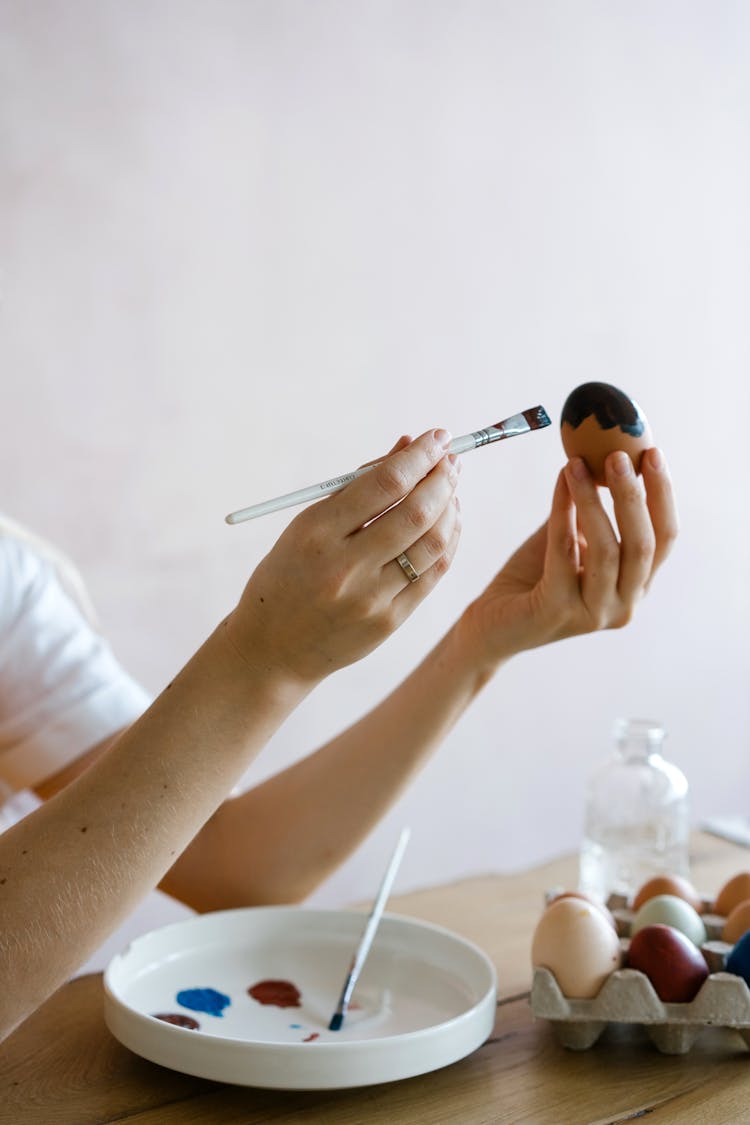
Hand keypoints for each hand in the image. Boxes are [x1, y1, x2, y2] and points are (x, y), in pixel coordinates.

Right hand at [226, 429, 461, 683]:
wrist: (273, 648)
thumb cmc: (289, 575)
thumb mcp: (306, 526)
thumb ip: (357, 487)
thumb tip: (406, 447)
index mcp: (316, 532)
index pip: (383, 483)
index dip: (419, 456)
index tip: (437, 437)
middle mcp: (344, 566)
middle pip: (415, 512)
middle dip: (442, 478)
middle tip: (451, 461)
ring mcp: (370, 598)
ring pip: (432, 543)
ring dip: (450, 508)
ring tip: (450, 490)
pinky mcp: (388, 622)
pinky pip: (432, 574)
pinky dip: (448, 541)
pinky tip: (448, 523)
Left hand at [457, 447, 677, 663]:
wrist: (491, 625)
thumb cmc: (533, 578)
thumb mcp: (570, 538)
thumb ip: (588, 509)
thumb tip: (597, 455)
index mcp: (636, 586)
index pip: (664, 539)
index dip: (663, 495)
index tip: (653, 454)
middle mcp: (624, 605)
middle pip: (644, 545)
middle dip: (634, 495)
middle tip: (619, 455)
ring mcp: (594, 613)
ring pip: (607, 550)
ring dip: (594, 500)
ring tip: (578, 464)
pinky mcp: (558, 612)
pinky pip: (564, 553)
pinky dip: (563, 513)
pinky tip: (560, 485)